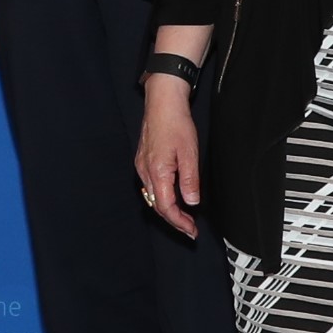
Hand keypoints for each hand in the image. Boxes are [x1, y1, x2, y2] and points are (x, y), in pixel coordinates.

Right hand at [135, 78, 200, 233]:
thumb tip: (191, 202)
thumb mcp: (189, 153)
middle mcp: (145, 172)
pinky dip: (161, 197)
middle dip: (174, 220)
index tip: (192, 230)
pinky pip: (150, 186)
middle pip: (157, 206)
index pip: (166, 207)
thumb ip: (189, 180)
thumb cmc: (176, 123)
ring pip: (152, 197)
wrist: (162, 102)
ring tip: (183, 217)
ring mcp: (141, 166)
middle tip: (190, 228)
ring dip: (167, 210)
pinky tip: (170, 196)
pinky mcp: (142, 160)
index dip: (179, 222)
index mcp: (157, 172)